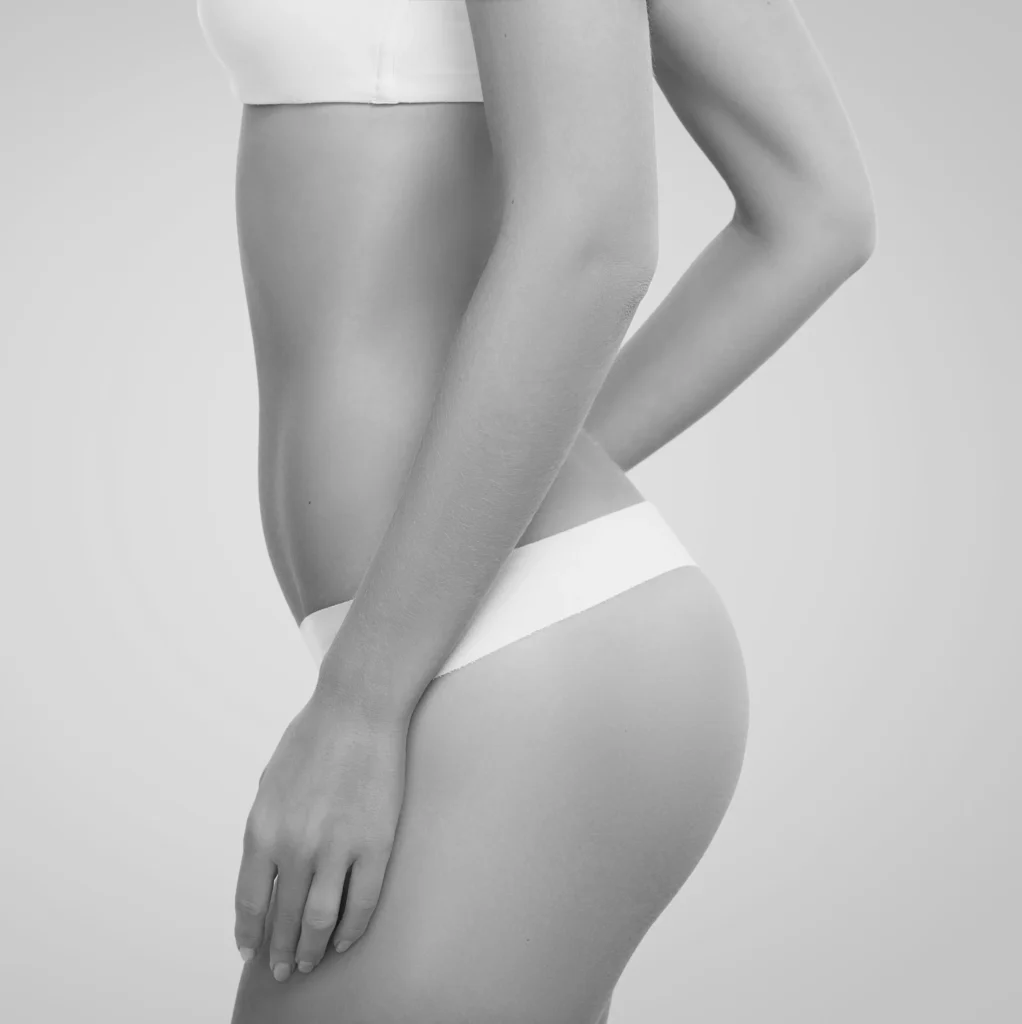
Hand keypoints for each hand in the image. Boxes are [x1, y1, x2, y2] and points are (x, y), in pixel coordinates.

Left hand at [234, 692, 407, 979]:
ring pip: (322, 921)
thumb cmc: (313, 739)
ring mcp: (338, 848)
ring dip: (313, 950)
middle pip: (286, 919)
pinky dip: (351, 930)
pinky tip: (344, 939)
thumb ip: (265, 831)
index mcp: (263, 830)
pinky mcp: (376, 844)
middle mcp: (296, 846)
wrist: (358, 708)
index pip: (251, 902)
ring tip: (311, 962)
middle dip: (281, 952)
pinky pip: (362, 903)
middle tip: (283, 969)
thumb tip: (267, 875)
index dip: (251, 933)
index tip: (252, 951)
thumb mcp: (269, 785)